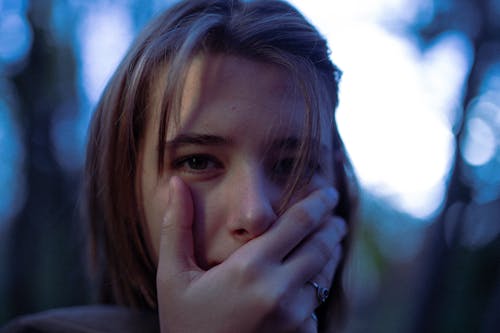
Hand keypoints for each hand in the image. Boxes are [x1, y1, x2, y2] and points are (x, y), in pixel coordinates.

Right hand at [156, 176, 346, 332]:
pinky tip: (315, 278)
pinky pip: (319, 303)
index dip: (318, 203)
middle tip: (336, 216)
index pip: (298, 223)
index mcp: (249, 268)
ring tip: (333, 240)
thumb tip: (175, 182)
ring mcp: (295, 318)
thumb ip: (177, 228)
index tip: (327, 192)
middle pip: (322, 246)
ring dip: (332, 253)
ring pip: (326, 274)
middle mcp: (279, 291)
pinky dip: (320, 286)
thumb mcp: (172, 277)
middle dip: (333, 226)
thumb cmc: (184, 325)